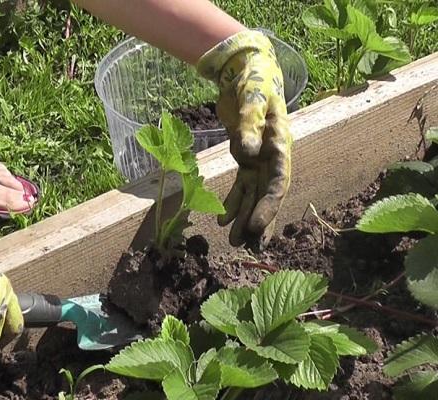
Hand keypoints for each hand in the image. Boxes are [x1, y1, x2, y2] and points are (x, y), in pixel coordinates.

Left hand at [197, 30, 291, 248]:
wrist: (248, 72)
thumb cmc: (254, 82)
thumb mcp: (251, 99)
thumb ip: (249, 125)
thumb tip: (247, 153)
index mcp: (280, 146)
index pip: (276, 184)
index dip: (268, 208)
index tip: (256, 229)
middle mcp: (272, 157)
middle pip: (267, 197)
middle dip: (259, 222)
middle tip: (249, 248)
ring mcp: (259, 160)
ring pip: (253, 196)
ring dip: (245, 218)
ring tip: (236, 241)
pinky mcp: (246, 159)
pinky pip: (241, 186)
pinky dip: (232, 202)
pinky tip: (222, 218)